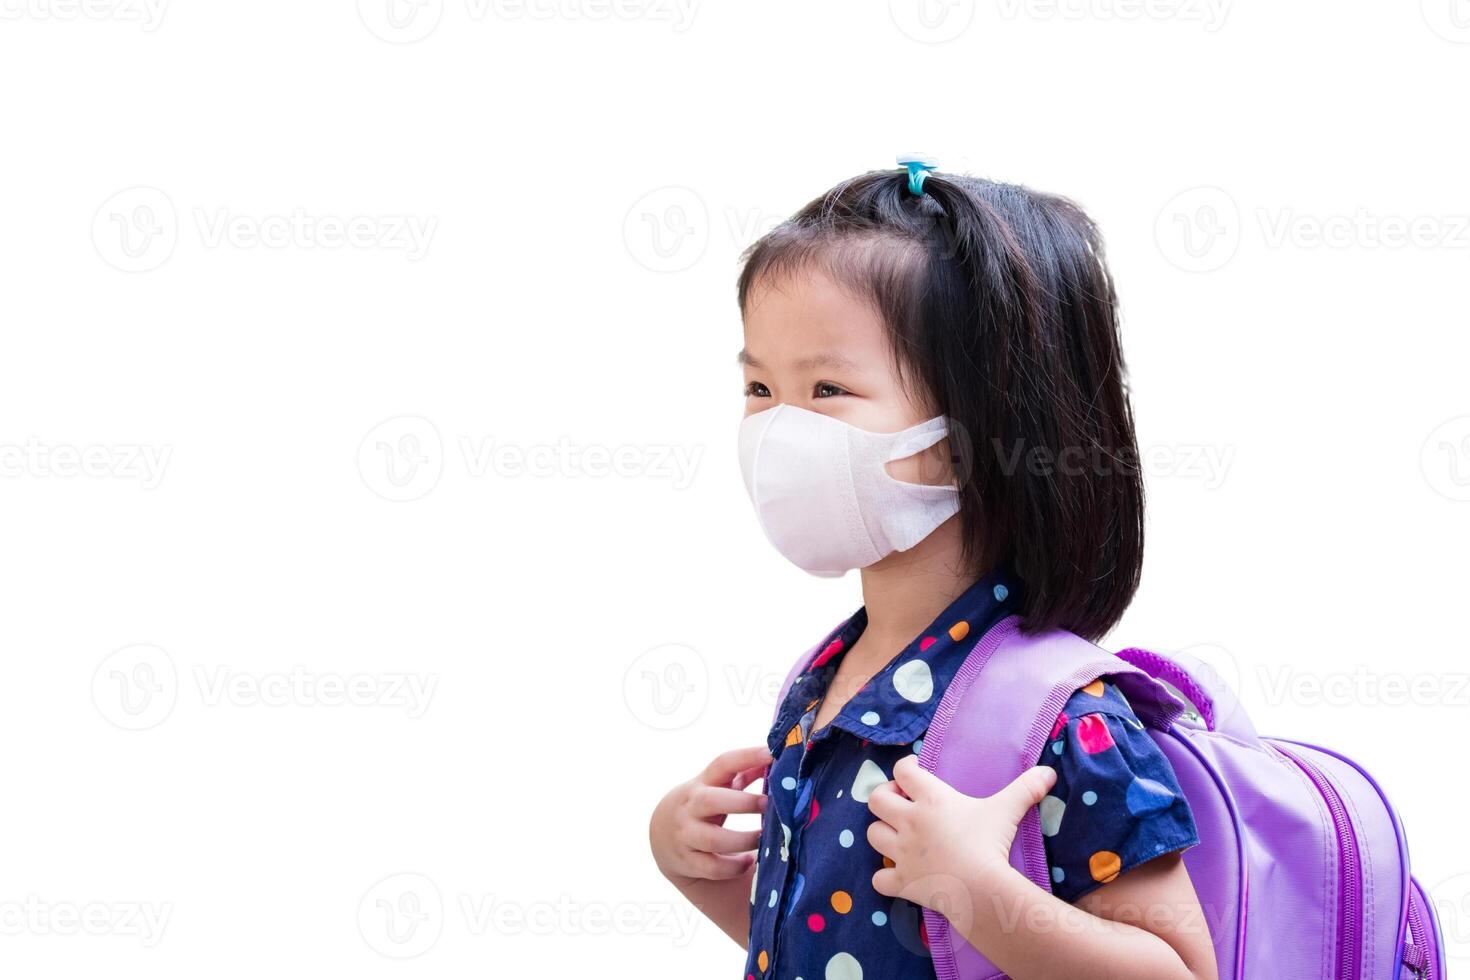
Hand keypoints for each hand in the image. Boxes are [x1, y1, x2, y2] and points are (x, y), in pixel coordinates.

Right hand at [649, 745, 770, 885]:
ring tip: (763, 839)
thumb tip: (774, 758)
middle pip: (711, 800)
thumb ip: (743, 773)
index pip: (723, 763)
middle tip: (769, 804)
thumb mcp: (715, 786)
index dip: (747, 757)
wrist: (661, 835)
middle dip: (743, 802)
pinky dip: (733, 867)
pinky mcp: (688, 861)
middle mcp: (691, 807)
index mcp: (702, 783)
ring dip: (743, 840)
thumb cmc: (700, 805)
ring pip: (712, 839)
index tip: (772, 753)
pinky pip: (711, 867)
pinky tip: (748, 862)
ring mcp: (686, 835)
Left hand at [866, 755, 1056, 911]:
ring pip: (872, 835)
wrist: (979, 888)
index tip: (916, 772)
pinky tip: (899, 876)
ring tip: (899, 837)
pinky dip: (885, 878)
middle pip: (875, 799)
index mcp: (930, 800)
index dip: (906, 767)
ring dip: (883, 834)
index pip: (903, 770)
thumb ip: (1026, 788)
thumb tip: (1049, 771)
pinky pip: (879, 879)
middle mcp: (908, 822)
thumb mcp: (1007, 810)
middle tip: (902, 803)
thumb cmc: (989, 844)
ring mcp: (901, 854)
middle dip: (885, 798)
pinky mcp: (901, 882)